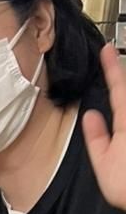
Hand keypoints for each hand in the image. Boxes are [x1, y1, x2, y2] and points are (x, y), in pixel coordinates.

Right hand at [82, 44, 125, 210]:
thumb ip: (98, 138)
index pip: (119, 88)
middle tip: (113, 56)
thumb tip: (91, 113)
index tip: (107, 48)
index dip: (112, 67)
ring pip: (125, 106)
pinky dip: (114, 119)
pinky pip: (116, 124)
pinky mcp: (117, 140)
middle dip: (120, 77)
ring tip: (115, 92)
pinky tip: (111, 122)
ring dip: (120, 95)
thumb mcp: (105, 165)